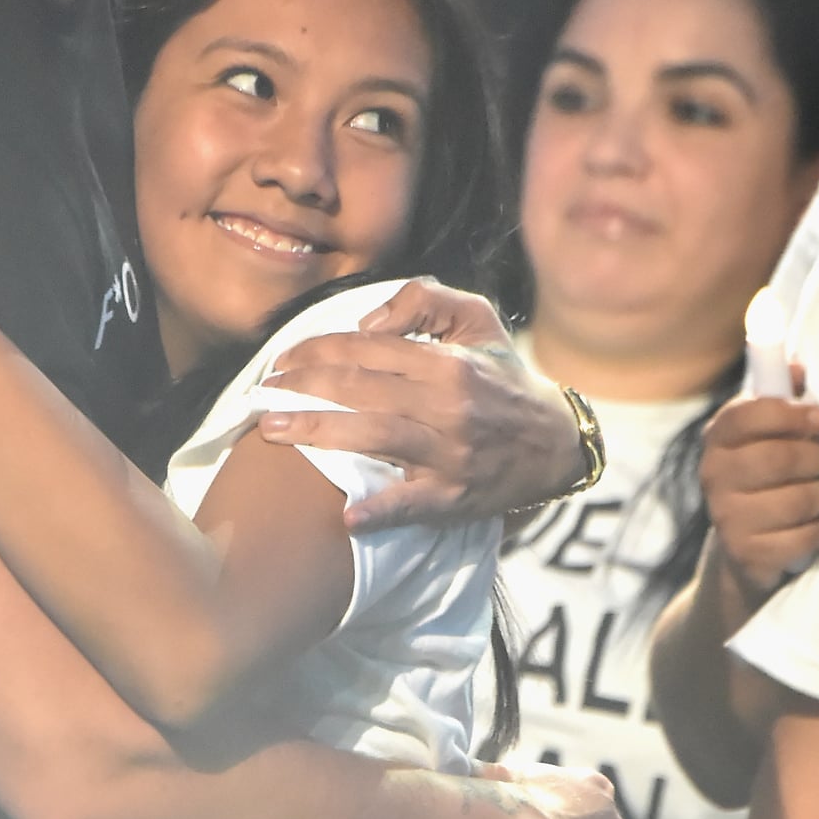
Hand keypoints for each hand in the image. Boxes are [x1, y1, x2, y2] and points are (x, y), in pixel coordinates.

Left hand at [260, 283, 585, 525]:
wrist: (555, 443)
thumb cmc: (504, 377)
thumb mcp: (478, 320)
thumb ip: (425, 301)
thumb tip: (367, 323)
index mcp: (448, 362)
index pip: (368, 349)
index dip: (316, 352)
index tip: (280, 362)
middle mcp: (449, 405)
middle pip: (361, 390)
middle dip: (302, 388)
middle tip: (262, 394)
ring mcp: (451, 453)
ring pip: (374, 437)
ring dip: (317, 433)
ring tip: (272, 431)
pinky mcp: (455, 496)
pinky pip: (413, 504)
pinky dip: (380, 511)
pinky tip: (347, 516)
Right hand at [700, 379, 818, 604]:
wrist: (745, 554)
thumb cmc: (767, 481)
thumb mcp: (770, 437)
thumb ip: (782, 401)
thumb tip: (797, 367)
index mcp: (718, 439)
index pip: (748, 412)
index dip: (792, 414)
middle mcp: (713, 476)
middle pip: (780, 457)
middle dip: (816, 459)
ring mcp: (727, 518)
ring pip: (799, 499)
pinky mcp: (747, 554)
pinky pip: (804, 536)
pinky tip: (814, 526)